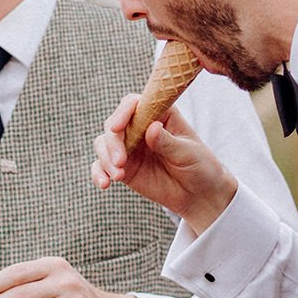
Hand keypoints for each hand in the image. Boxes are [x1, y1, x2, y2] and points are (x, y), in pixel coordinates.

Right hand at [92, 93, 238, 232]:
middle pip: (114, 124)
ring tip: (118, 176)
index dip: (123, 112)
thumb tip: (151, 128)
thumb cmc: (199, 166)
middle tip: (121, 162)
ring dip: (105, 159)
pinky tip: (104, 184)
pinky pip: (101, 166)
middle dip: (112, 142)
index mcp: (159, 114)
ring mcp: (130, 147)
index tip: (117, 127)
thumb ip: (168, 142)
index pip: (134, 104)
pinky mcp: (123, 167)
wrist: (198, 193)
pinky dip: (98, 173)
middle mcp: (140, 127)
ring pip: (103, 144)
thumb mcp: (188, 153)